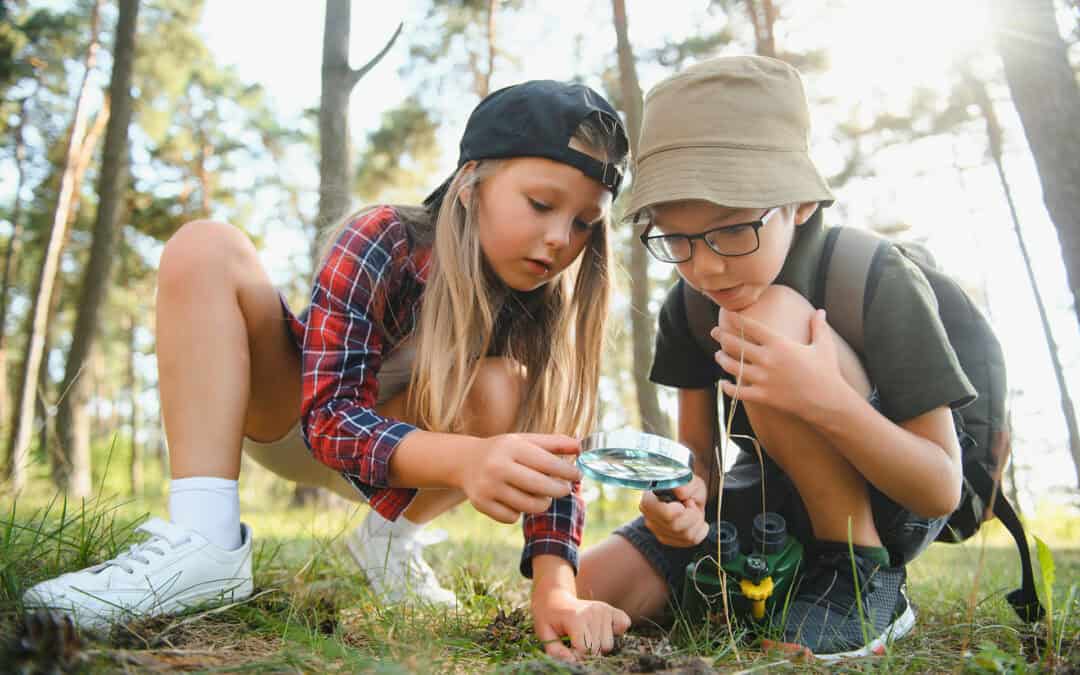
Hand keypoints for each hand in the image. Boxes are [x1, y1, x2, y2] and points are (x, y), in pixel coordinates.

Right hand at [459, 433, 580, 523]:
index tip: (578, 476)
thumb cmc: (504, 451)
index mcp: (511, 447)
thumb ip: (554, 443)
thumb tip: (582, 446)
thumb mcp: (526, 440)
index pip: (548, 463)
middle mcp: (497, 467)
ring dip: (542, 503)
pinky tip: (515, 500)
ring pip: (530, 506)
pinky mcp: (481, 504)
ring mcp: (488, 487)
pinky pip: (513, 517)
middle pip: (541, 487)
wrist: (465, 461)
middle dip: (559, 490)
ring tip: (541, 494)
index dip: (568, 472)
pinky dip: (519, 511)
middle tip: (565, 489)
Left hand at [532, 588, 629, 660]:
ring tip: (585, 635)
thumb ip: (556, 651)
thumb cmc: (550, 619)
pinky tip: (600, 630)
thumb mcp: (545, 635)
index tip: (568, 650)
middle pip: (598, 648)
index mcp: (576, 617)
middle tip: (576, 642)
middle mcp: (594, 611)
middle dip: (587, 651)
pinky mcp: (612, 609)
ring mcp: (604, 609)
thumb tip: (573, 662)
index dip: (576, 655)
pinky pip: (624, 626)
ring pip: (609, 644)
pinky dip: (614, 633)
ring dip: (598, 645)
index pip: (585, 649)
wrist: (556, 600)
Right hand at [640, 474, 708, 546]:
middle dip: (692, 515)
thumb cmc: (687, 487)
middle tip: (692, 503)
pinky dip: (700, 531)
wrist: (689, 496)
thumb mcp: (690, 481)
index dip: (677, 510)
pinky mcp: (667, 540)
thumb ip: (685, 485)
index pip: (661, 513)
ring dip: (697, 522)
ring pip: (685, 535)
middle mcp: (649, 517)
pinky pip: (691, 541)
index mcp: (649, 499)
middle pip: (675, 526)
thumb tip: (681, 492)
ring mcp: (657, 531)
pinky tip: (696, 521)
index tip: (686, 501)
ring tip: (693, 510)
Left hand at [711, 308, 848, 419]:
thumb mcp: (824, 346)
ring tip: (717, 355)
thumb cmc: (826, 372)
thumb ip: (818, 327)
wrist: (828, 401)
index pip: (751, 327)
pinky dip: (728, 388)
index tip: (727, 315)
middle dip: (722, 336)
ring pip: (733, 367)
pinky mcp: (762, 396)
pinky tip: (723, 383)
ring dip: (722, 359)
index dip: (737, 319)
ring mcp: (763, 379)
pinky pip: (738, 392)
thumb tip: (820, 311)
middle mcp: (768, 359)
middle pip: (736, 345)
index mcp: (780, 344)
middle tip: (714, 332)